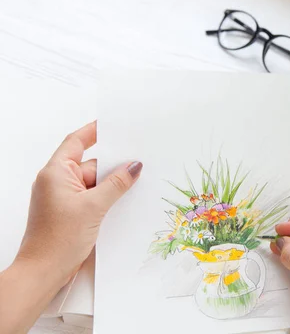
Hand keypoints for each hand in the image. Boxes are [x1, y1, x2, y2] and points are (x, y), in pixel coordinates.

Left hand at [0, 122, 141, 332]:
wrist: (44, 272)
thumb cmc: (58, 240)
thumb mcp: (94, 207)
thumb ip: (116, 183)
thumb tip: (134, 166)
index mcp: (55, 172)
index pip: (76, 142)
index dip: (94, 131)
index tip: (113, 124)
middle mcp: (57, 182)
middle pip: (91, 164)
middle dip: (113, 167)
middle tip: (137, 165)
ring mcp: (63, 197)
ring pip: (94, 183)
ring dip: (111, 187)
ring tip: (132, 189)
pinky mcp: (70, 212)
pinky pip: (92, 197)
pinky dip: (106, 199)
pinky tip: (121, 204)